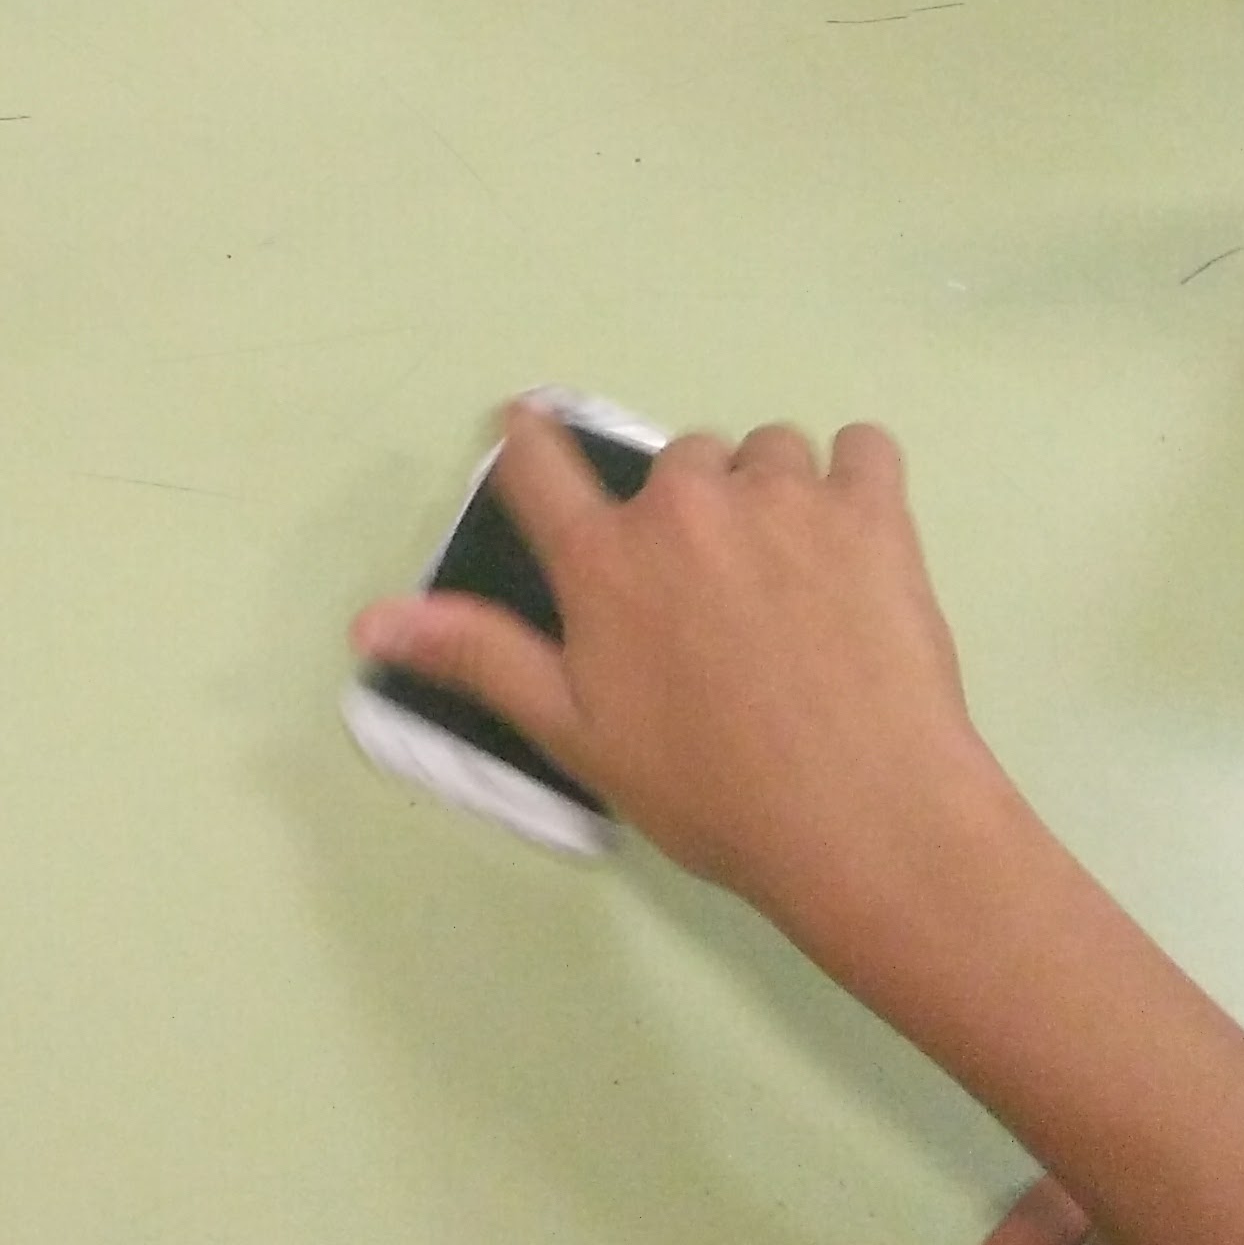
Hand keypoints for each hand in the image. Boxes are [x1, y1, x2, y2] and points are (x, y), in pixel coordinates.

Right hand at [349, 406, 1024, 962]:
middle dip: (686, 510)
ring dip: (770, 494)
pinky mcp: (872, 508)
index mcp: (603, 560)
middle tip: (714, 593)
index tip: (531, 426)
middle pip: (674, 461)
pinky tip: (861, 542)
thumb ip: (482, 657)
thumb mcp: (576, 735)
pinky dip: (857, 480)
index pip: (539, 464)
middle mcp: (683, 506)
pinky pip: (861, 446)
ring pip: (765, 451)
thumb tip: (370, 616)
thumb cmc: (710, 793)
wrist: (864, 818)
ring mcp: (782, 497)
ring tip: (795, 576)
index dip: (530, 440)